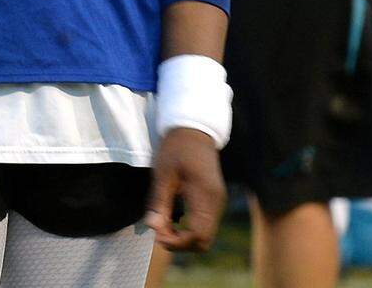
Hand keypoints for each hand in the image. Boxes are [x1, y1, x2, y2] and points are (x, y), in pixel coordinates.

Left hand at [144, 127, 224, 251]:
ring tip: (164, 226)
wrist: (194, 128)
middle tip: (159, 232)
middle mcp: (216, 202)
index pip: (197, 235)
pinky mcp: (214, 198)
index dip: (176, 242)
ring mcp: (217, 201)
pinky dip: (191, 229)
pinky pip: (206, 224)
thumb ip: (159, 202)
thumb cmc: (177, 148)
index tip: (157, 235)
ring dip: (185, 238)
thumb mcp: (163, 173)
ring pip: (206, 235)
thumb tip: (153, 228)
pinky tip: (175, 219)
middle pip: (204, 241)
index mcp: (205, 195)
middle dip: (181, 244)